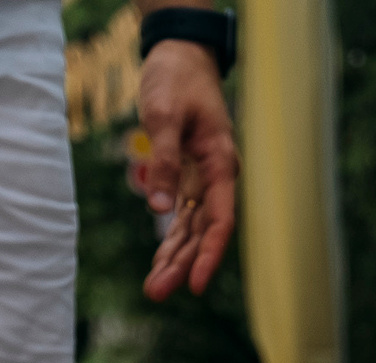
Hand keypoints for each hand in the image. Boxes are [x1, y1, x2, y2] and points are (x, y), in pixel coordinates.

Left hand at [138, 38, 241, 298]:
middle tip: (157, 293)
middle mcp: (216, 177)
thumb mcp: (164, 116)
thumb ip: (165, 161)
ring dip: (174, 257)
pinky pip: (182, 216)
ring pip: (192, 229)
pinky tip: (160, 262)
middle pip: (203, 232)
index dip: (208, 255)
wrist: (181, 55)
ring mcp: (203, 179)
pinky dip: (171, 238)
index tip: (194, 285)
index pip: (219, 220)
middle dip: (181, 264)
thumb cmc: (176, 80)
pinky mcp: (189, 177)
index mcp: (220, 163)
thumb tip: (159, 209)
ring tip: (154, 289)